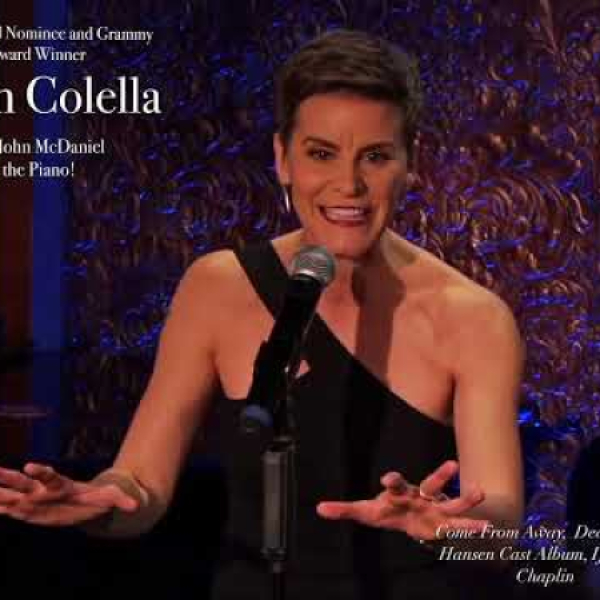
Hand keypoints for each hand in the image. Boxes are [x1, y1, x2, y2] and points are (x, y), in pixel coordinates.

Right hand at [0, 463, 139, 526]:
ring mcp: (34, 499)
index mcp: (62, 486)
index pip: (50, 477)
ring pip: (13, 493)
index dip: (41, 472)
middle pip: (25, 482)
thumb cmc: (96, 498)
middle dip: (10, 478)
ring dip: (0, 492)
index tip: (30, 466)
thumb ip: (120, 500)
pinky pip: (10, 508)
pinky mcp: (29, 510)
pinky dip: (0, 507)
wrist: (87, 503)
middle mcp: (44, 490)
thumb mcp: (109, 497)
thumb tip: (137, 505)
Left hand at [316, 460, 487, 540]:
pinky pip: (461, 525)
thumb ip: (345, 509)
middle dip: (440, 476)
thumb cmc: (388, 511)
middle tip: (452, 464)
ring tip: (481, 492)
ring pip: (452, 501)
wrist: (409, 517)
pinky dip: (473, 528)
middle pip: (429, 485)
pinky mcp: (445, 522)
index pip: (395, 484)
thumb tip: (318, 508)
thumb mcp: (366, 512)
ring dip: (466, 499)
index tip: (388, 477)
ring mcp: (435, 508)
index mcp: (398, 494)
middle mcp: (419, 496)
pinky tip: (489, 529)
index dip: (392, 480)